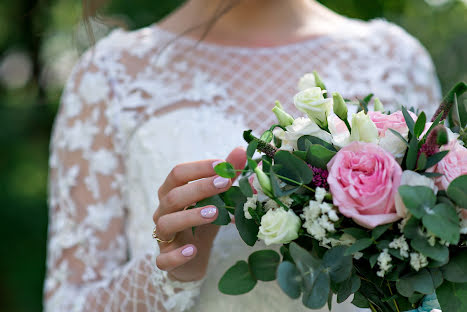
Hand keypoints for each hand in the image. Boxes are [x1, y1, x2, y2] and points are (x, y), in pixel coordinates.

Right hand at [153, 147, 245, 281]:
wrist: (194, 258)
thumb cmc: (203, 224)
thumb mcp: (216, 200)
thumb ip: (226, 177)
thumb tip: (240, 150)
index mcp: (171, 193)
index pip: (177, 173)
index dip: (198, 168)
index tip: (222, 165)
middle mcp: (163, 212)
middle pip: (172, 196)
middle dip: (198, 188)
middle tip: (224, 183)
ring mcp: (162, 236)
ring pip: (166, 223)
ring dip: (190, 216)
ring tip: (214, 212)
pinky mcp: (165, 260)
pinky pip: (164, 259)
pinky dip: (177, 254)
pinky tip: (193, 250)